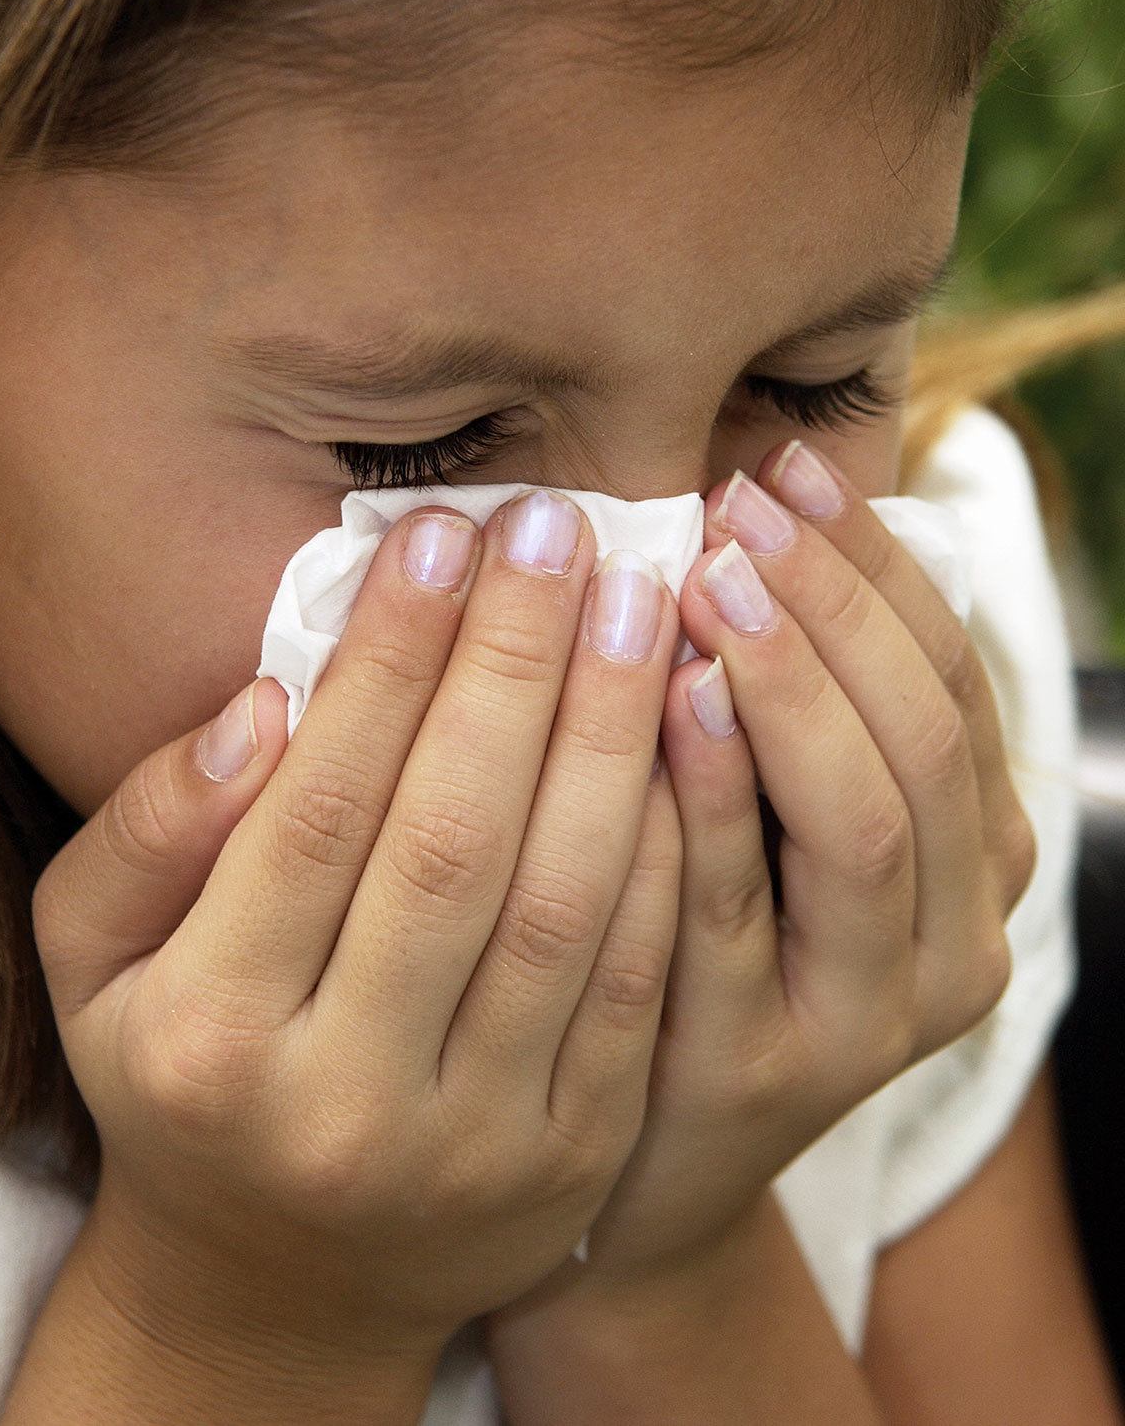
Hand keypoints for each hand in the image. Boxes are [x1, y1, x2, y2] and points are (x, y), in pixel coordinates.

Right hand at [30, 490, 684, 1370]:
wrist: (281, 1287)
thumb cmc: (179, 1073)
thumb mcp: (92, 961)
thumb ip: (147, 828)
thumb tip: (265, 701)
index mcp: (211, 1037)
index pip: (319, 811)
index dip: (387, 662)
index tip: (436, 536)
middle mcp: (348, 1103)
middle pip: (455, 843)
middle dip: (517, 664)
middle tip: (560, 528)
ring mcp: (480, 1143)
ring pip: (570, 903)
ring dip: (616, 730)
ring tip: (641, 595)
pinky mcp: (579, 1154)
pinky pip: (643, 972)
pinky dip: (671, 834)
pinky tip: (684, 720)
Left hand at [487, 435, 1037, 1328]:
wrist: (638, 1151)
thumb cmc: (700, 932)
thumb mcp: (779, 810)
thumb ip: (792, 687)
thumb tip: (750, 491)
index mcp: (977, 846)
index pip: (950, 672)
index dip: (873, 561)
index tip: (783, 463)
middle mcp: (958, 933)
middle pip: (922, 736)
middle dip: (834, 601)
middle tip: (740, 504)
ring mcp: (874, 1017)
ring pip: (867, 823)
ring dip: (792, 682)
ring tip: (713, 577)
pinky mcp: (769, 1071)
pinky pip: (742, 912)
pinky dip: (715, 793)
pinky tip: (665, 697)